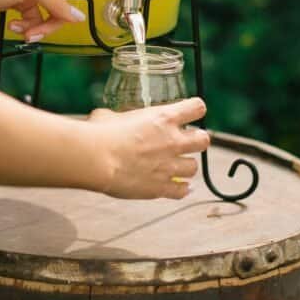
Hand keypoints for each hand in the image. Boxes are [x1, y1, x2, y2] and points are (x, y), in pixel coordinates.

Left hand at [0, 0, 142, 39]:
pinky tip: (18, 27)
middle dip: (83, 7)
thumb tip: (76, 18)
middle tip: (116, 7)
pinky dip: (32, 26)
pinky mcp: (24, 2)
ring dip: (46, 26)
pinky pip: (40, 19)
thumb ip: (56, 4)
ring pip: (57, 13)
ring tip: (28, 31)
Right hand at [88, 98, 209, 199]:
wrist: (96, 160)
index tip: (191, 113)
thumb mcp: (111, 116)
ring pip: (194, 167)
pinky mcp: (161, 187)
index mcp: (163, 118)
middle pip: (203, 140)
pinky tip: (175, 187)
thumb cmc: (100, 134)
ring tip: (175, 166)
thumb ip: (120, 118)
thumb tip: (110, 120)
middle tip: (186, 142)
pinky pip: (182, 191)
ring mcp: (169, 166)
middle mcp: (172, 141)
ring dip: (185, 166)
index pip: (196, 108)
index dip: (195, 110)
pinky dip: (180, 189)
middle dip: (197, 140)